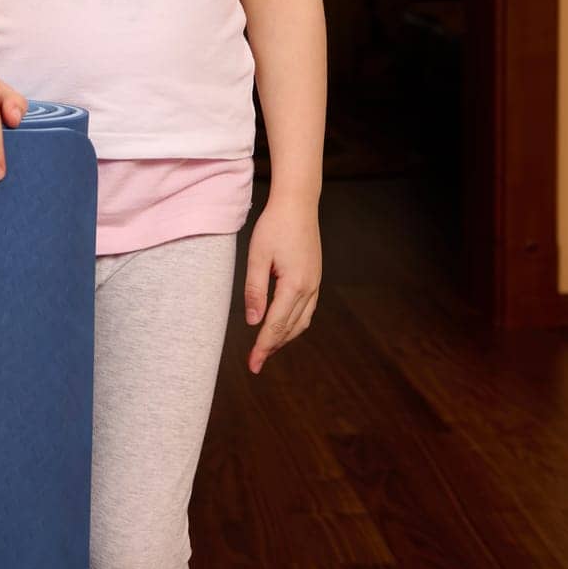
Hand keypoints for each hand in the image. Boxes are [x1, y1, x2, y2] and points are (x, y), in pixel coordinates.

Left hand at [244, 195, 320, 373]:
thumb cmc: (274, 226)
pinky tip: (282, 326)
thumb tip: (253, 322)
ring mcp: (315, 284)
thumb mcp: (257, 256)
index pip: (275, 325)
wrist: (298, 204)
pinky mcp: (315, 279)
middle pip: (290, 328)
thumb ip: (254, 290)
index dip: (262, 347)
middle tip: (255, 362)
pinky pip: (306, 311)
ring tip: (266, 348)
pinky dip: (293, 325)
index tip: (252, 364)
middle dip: (272, 347)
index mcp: (294, 285)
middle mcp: (309, 288)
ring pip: (301, 322)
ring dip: (284, 338)